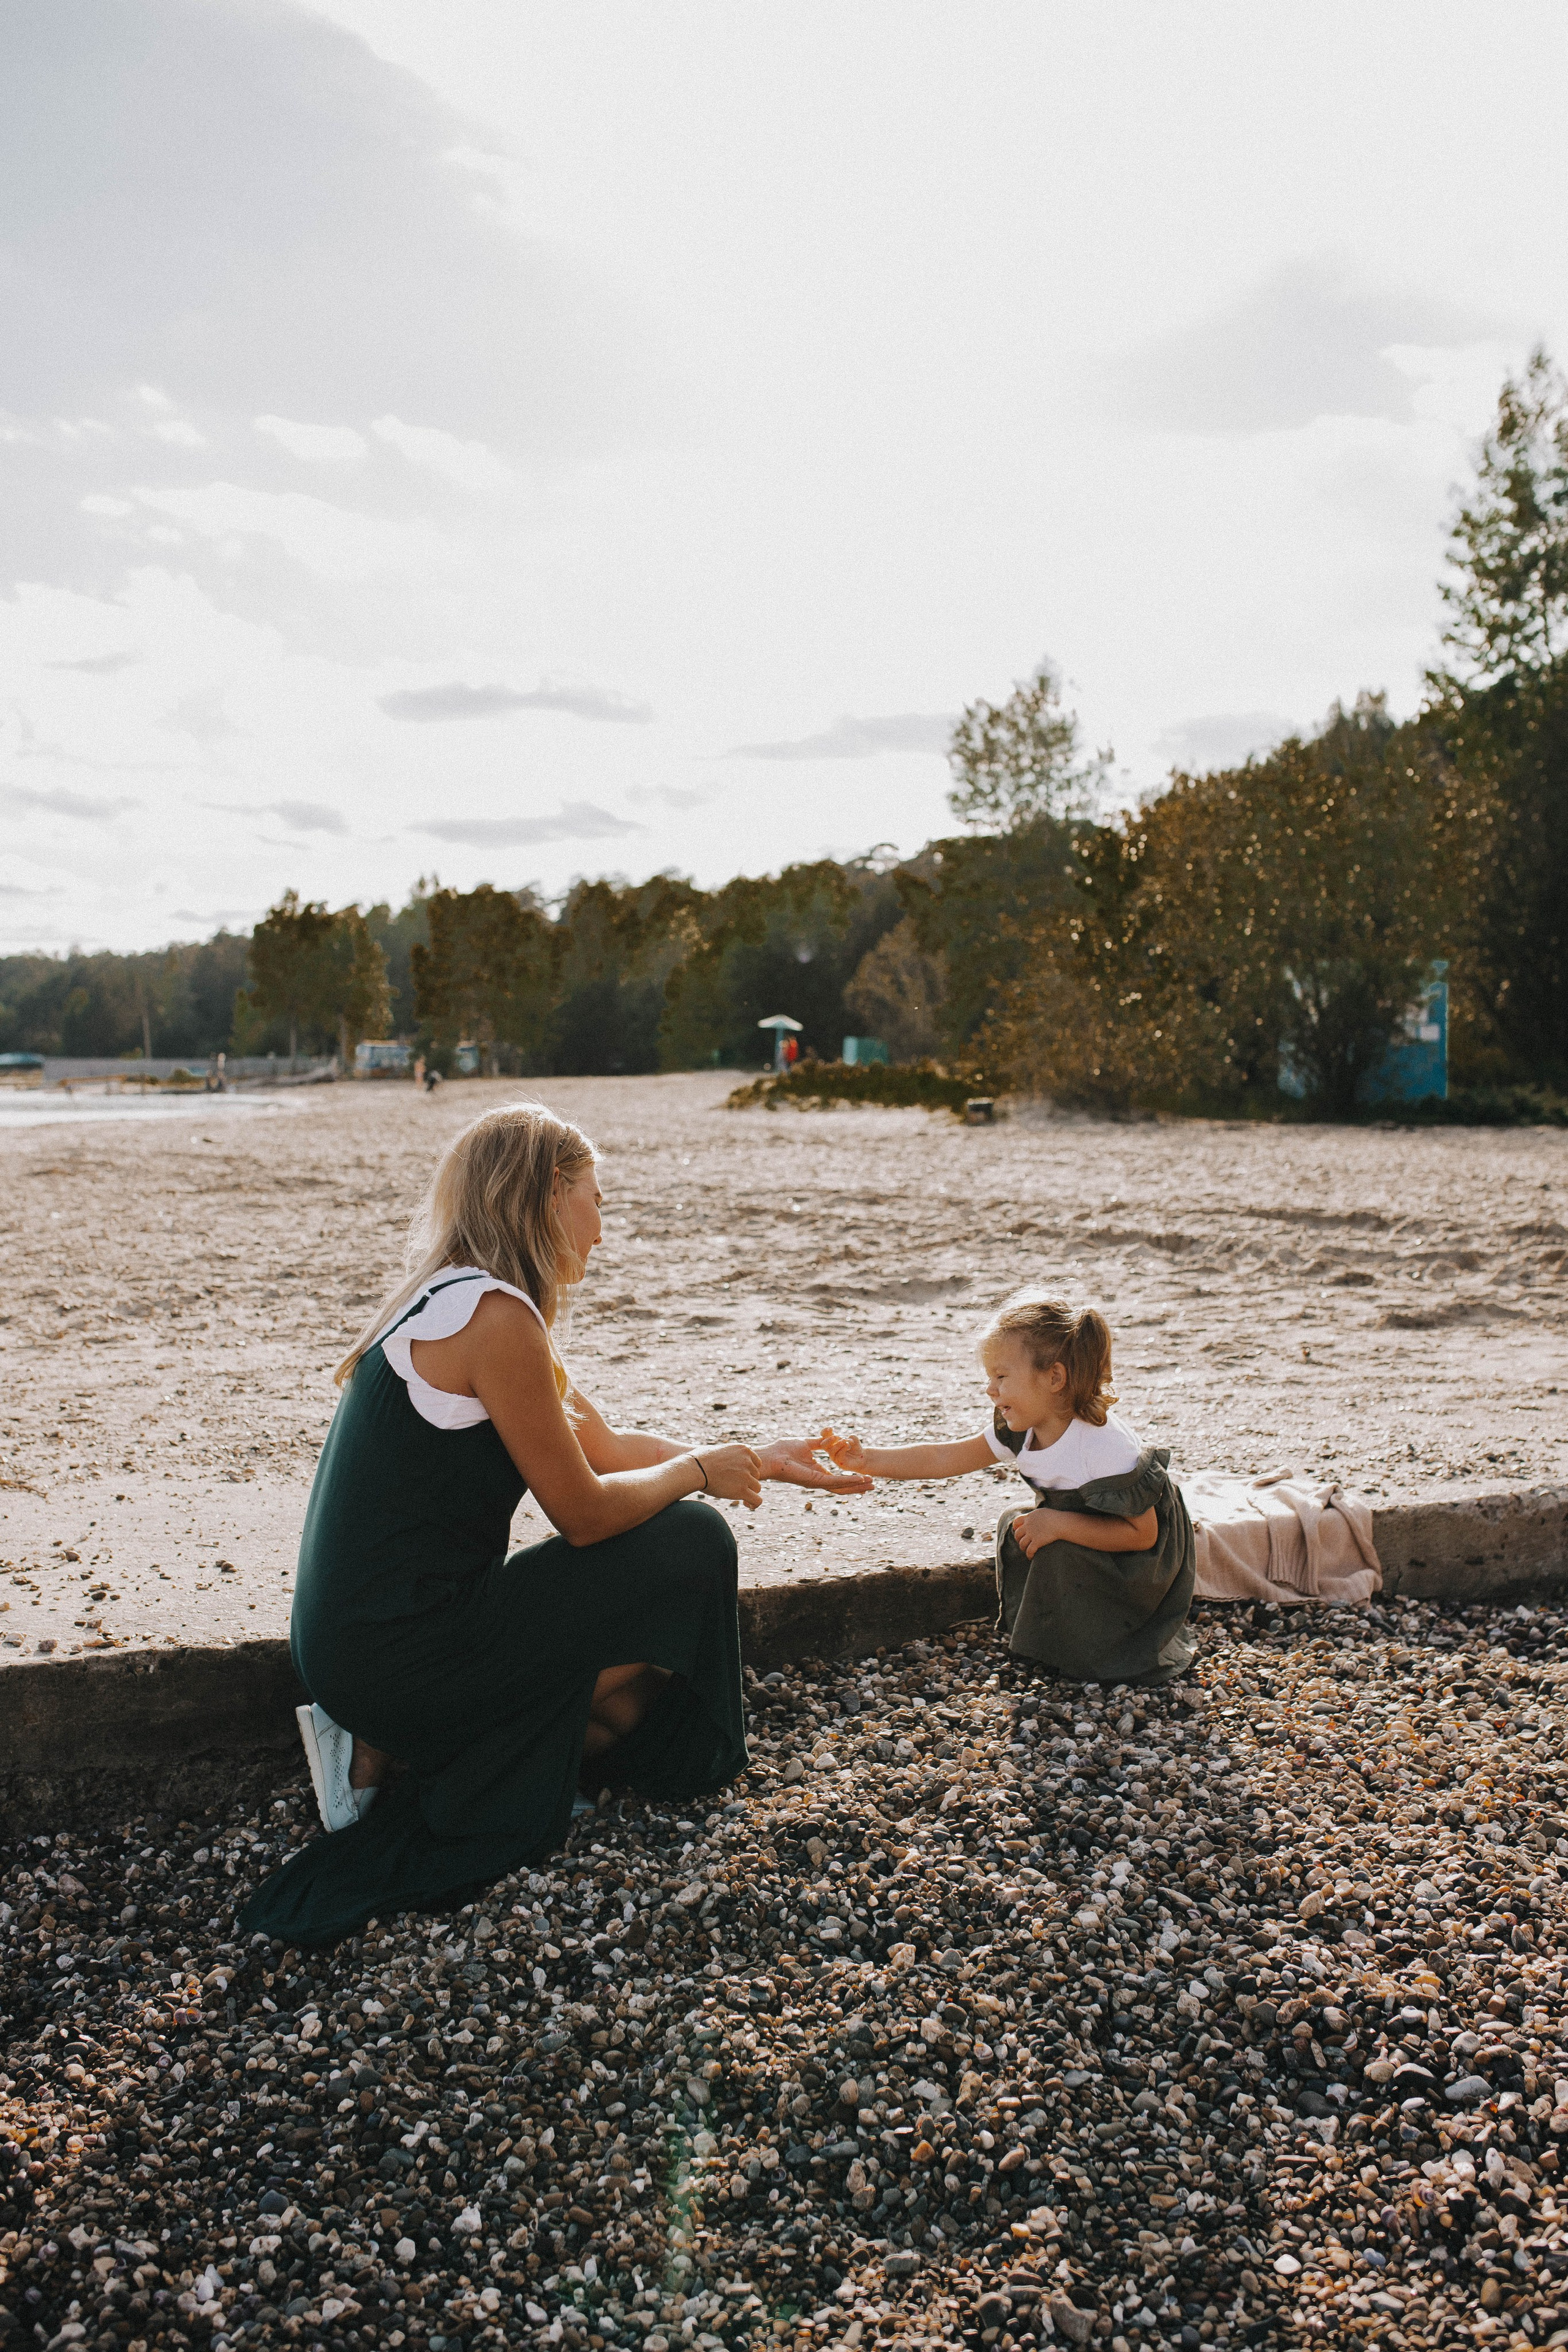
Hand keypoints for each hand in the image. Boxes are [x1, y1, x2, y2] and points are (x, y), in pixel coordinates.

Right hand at [695, 1443, 762, 1510]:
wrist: (695, 1469)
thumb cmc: (699, 1459)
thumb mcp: (719, 1449)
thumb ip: (729, 1454)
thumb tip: (726, 1457)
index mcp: (743, 1450)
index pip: (756, 1463)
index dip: (750, 1471)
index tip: (741, 1477)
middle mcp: (747, 1461)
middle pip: (756, 1475)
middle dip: (748, 1482)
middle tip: (735, 1487)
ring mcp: (746, 1476)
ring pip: (757, 1488)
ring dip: (749, 1492)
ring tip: (740, 1497)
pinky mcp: (742, 1490)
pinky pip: (757, 1500)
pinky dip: (754, 1503)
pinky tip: (747, 1504)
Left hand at [757, 1435, 873, 1492]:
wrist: (770, 1456)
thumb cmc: (782, 1451)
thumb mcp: (806, 1443)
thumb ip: (820, 1443)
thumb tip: (831, 1438)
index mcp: (816, 1472)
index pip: (837, 1478)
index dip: (851, 1479)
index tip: (864, 1477)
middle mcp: (818, 1479)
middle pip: (842, 1486)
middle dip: (858, 1486)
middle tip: (873, 1486)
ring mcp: (816, 1481)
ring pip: (840, 1487)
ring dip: (856, 1486)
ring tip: (870, 1485)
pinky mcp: (814, 1480)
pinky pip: (834, 1481)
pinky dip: (847, 1481)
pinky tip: (859, 1480)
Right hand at [817, 1425, 873, 1477]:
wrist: (861, 1458)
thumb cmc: (855, 1448)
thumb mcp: (854, 1440)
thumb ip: (852, 1437)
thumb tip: (850, 1437)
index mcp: (832, 1442)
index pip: (824, 1436)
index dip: (825, 1431)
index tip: (831, 1428)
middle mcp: (831, 1449)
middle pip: (823, 1444)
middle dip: (828, 1439)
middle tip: (836, 1436)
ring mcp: (835, 1456)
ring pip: (831, 1450)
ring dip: (838, 1444)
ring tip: (845, 1441)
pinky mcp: (840, 1462)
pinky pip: (838, 1456)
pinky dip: (843, 1449)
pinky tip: (848, 1445)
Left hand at [1012, 1507, 1065, 1559]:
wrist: (1061, 1523)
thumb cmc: (1056, 1517)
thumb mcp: (1043, 1513)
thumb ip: (1037, 1516)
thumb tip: (1037, 1519)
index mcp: (1030, 1517)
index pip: (1017, 1521)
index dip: (1015, 1527)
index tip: (1016, 1530)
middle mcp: (1028, 1525)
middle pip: (1017, 1534)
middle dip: (1018, 1539)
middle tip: (1022, 1542)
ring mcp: (1031, 1534)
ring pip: (1022, 1543)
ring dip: (1023, 1548)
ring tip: (1026, 1550)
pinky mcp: (1036, 1542)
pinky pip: (1029, 1551)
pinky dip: (1029, 1555)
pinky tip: (1031, 1557)